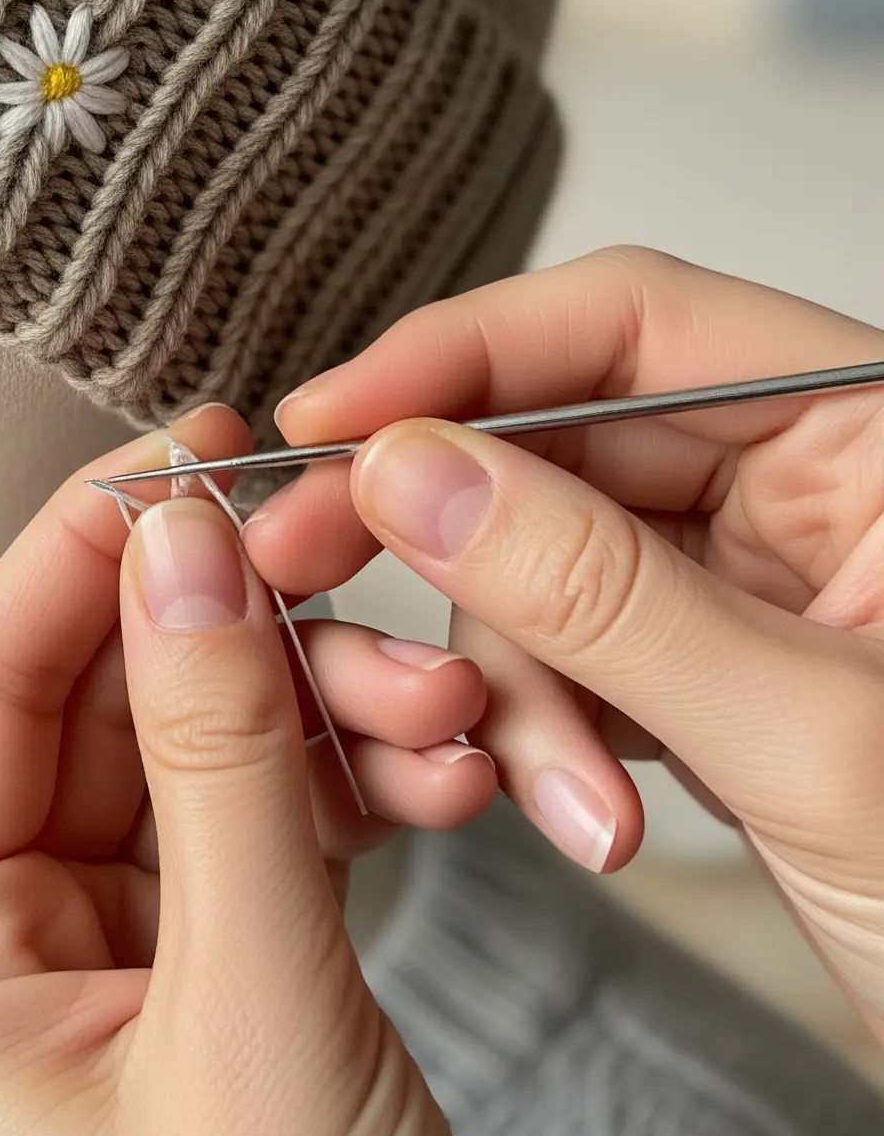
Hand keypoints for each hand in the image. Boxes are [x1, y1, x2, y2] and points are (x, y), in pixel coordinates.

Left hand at [0, 404, 489, 1135]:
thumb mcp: (253, 1015)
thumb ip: (221, 766)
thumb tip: (180, 544)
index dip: (74, 555)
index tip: (175, 455)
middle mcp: (5, 958)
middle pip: (101, 709)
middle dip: (235, 633)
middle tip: (332, 544)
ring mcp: (116, 967)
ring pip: (205, 755)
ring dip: (324, 707)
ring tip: (436, 698)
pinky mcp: (220, 979)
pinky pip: (273, 823)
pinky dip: (356, 781)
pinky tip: (436, 760)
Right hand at [243, 247, 883, 1042]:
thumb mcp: (813, 739)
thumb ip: (602, 596)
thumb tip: (414, 472)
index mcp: (875, 428)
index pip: (635, 320)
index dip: (466, 352)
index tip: (332, 417)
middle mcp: (813, 477)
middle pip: (566, 439)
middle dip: (458, 539)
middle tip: (307, 570)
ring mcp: (761, 577)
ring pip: (548, 561)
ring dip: (518, 681)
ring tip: (563, 804)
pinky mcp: (719, 674)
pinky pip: (574, 653)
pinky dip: (549, 729)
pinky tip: (587, 815)